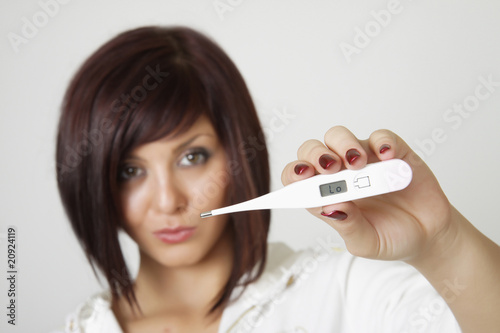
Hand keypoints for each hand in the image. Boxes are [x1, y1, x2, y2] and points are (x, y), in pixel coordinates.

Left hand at [281, 126, 457, 261]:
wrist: (428, 235)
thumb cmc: (390, 237)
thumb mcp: (366, 242)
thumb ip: (348, 226)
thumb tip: (330, 206)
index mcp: (326, 195)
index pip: (297, 177)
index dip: (295, 173)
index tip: (302, 176)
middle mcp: (339, 174)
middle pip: (313, 150)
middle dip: (316, 155)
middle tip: (330, 168)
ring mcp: (364, 160)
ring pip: (339, 136)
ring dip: (344, 145)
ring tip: (358, 164)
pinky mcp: (392, 152)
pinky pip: (381, 137)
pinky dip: (382, 142)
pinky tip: (387, 157)